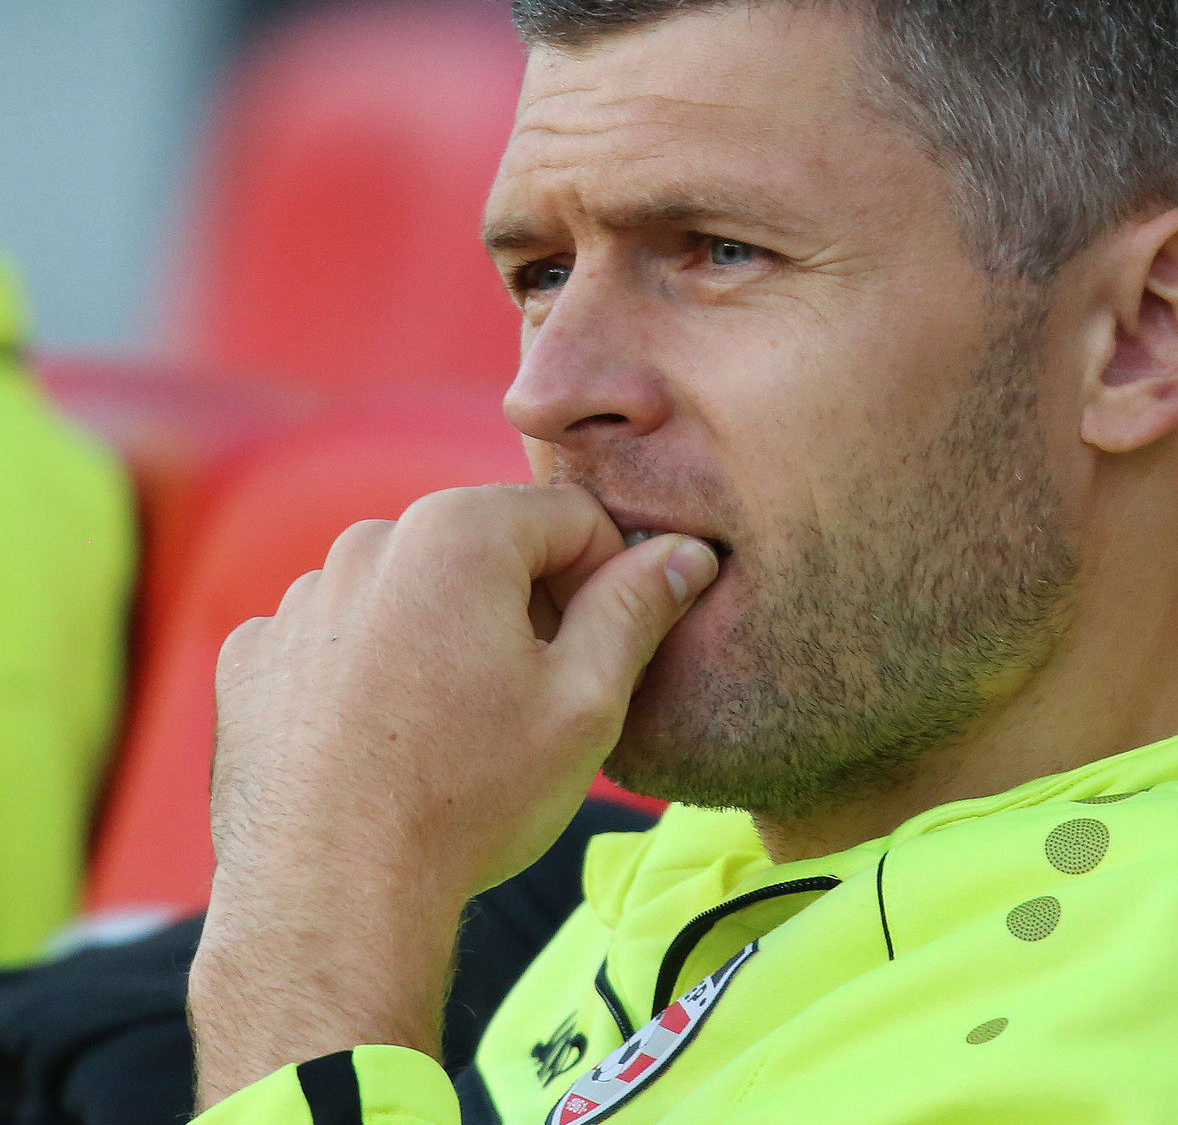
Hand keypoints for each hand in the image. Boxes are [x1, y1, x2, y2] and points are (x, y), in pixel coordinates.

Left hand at [189, 483, 717, 1106]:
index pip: (571, 517)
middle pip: (485, 547)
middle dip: (523, 604)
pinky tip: (385, 738)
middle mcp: (369, 543)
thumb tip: (685, 552)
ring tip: (454, 728)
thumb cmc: (471, 797)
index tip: (602, 648)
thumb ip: (637, 607)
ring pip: (410, 590)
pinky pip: (337, 635)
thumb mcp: (586, 701)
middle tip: (533, 698)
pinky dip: (369, 668)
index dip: (607, 577)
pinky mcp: (255, 656)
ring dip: (445, 634)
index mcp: (458, 532)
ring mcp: (301, 598)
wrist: (331, 898)